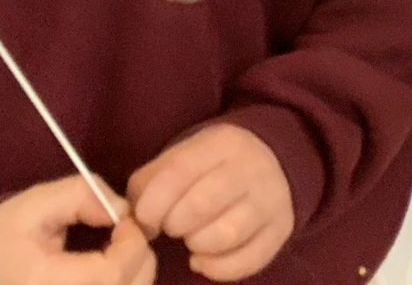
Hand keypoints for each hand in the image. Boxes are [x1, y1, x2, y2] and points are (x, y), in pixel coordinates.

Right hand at [0, 176, 154, 284]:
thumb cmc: (7, 240)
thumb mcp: (34, 204)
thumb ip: (80, 195)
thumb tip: (122, 210)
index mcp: (44, 283)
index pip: (111, 274)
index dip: (132, 243)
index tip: (124, 222)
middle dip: (139, 255)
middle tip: (123, 234)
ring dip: (136, 270)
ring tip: (115, 251)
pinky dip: (126, 282)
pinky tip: (110, 269)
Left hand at [127, 125, 292, 282]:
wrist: (273, 160)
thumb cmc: (212, 166)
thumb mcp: (182, 158)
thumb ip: (148, 184)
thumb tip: (130, 221)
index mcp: (221, 144)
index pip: (176, 175)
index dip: (151, 206)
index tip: (146, 218)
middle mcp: (251, 168)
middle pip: (200, 206)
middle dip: (174, 225)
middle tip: (171, 226)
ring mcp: (271, 199)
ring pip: (226, 235)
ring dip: (197, 245)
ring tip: (192, 238)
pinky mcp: (281, 229)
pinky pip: (248, 260)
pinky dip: (217, 268)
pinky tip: (205, 258)